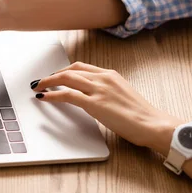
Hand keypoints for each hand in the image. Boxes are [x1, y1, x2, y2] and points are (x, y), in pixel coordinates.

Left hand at [31, 62, 183, 155]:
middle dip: (52, 75)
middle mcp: (103, 78)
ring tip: (37, 87)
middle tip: (40, 82)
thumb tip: (92, 98)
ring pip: (66, 78)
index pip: (81, 67)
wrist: (154, 124)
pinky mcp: (95, 103)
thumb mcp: (122, 96)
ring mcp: (99, 90)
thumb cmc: (142, 116)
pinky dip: (52, 95)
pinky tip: (44, 98)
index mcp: (111, 75)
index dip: (64, 71)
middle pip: (70, 70)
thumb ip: (107, 93)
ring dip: (47, 82)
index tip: (54, 76)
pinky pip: (67, 94)